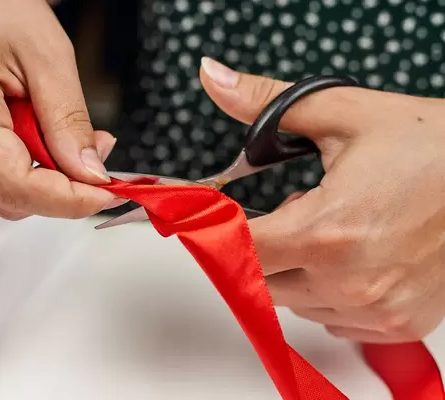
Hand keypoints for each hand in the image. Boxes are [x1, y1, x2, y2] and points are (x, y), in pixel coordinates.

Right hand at [0, 0, 121, 219]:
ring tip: (52, 132)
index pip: (13, 184)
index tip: (106, 194)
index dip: (66, 199)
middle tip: (91, 152)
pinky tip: (28, 141)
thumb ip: (70, 122)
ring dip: (42, 180)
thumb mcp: (50, 58)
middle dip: (60, 187)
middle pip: (8, 198)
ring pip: (1, 200)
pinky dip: (22, 176)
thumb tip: (90, 176)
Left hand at [200, 57, 444, 342]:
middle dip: (266, 246)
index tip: (214, 218)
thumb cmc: (433, 149)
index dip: (218, 231)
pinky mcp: (399, 323)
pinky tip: (354, 258)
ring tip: (336, 229)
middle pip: (262, 280)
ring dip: (298, 270)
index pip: (237, 250)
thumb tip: (214, 79)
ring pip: (296, 303)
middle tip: (299, 210)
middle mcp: (349, 282)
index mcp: (327, 232)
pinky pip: (334, 320)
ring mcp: (376, 309)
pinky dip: (330, 294)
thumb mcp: (346, 115)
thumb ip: (268, 103)